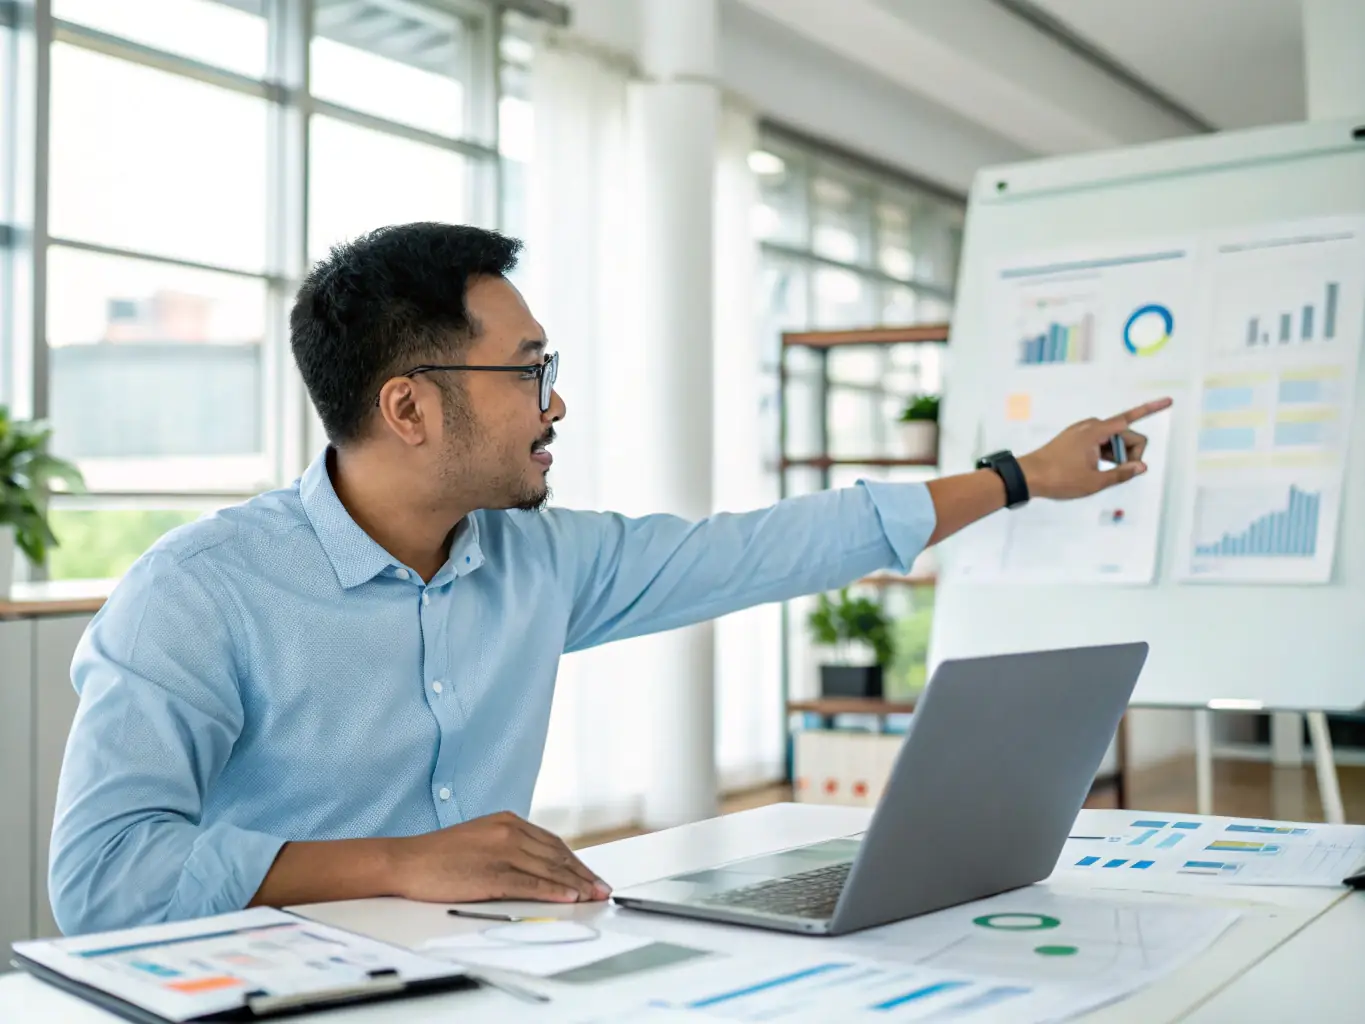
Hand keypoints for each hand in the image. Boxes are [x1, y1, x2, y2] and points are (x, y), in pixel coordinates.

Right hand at [391, 811, 610, 904]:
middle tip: (602, 889)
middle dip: (583, 874)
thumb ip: (509, 846)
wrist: (407, 861)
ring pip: (549, 869)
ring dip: (576, 885)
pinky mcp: (492, 873)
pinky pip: (530, 883)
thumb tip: (537, 865)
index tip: (591, 875)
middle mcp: (509, 831)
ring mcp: (502, 851)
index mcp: (508, 821)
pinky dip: (554, 891)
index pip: (553, 843)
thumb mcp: (481, 839)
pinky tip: (569, 898)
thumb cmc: (439, 855)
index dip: (576, 861)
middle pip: (557, 855)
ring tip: (594, 896)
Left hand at [1017, 397, 1172, 500]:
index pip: (1130, 418)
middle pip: (1126, 435)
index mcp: (1096, 431)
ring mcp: (1083, 431)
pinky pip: (1102, 443)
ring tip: (1101, 473)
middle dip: (1130, 454)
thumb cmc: (1058, 479)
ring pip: (1114, 441)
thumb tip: (1142, 466)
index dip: (1151, 409)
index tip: (1169, 401)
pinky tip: (1099, 469)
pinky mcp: (1077, 438)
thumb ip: (1122, 473)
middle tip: (1118, 473)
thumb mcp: (1094, 482)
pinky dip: (1107, 455)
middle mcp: (1091, 426)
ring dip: (1117, 456)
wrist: (1028, 476)